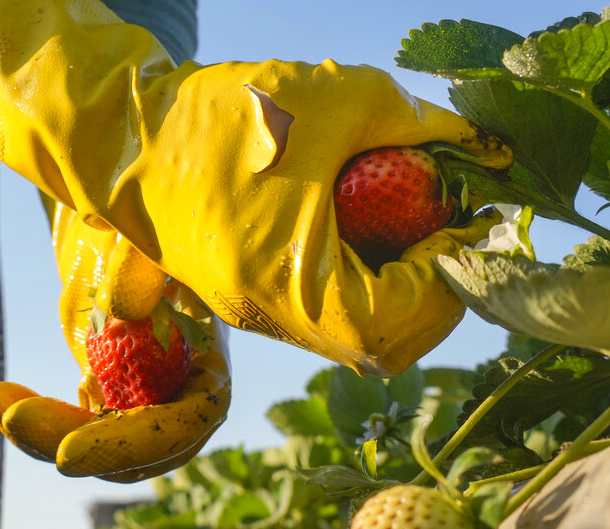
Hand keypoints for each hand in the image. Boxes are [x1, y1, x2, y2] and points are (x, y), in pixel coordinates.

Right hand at [0, 0, 511, 375]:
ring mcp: (259, 316)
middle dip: (434, 295)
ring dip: (403, 294)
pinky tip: (374, 231)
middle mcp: (274, 319)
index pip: (400, 322)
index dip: (448, 277)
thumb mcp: (340, 100)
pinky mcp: (251, 298)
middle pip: (386, 347)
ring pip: (358, 337)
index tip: (470, 223)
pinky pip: (327, 314)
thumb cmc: (224, 114)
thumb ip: (421, 127)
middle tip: (455, 235)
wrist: (123, 130)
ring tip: (420, 230)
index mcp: (292, 287)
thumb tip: (486, 150)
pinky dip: (367, 286)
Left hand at [0, 202, 230, 482]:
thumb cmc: (142, 218)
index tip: (66, 454)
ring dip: (44, 435)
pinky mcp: (113, 398)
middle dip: (77, 445)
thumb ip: (141, 263)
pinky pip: (77, 428)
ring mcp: (150, 398)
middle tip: (14, 418)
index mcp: (214, 354)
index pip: (191, 420)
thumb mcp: (143, 233)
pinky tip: (0, 395)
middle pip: (144, 449)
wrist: (116, 224)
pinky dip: (35, 421)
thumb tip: (120, 309)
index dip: (135, 445)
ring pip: (104, 447)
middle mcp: (188, 388)